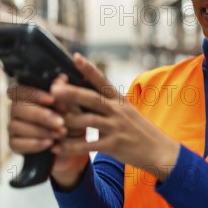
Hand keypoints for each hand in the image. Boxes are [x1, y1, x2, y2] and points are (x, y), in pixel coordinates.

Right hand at [7, 80, 88, 187]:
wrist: (70, 140)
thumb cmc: (68, 115)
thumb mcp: (69, 103)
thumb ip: (63, 91)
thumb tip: (61, 78)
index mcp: (25, 95)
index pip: (18, 90)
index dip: (33, 94)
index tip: (52, 99)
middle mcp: (15, 109)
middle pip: (17, 108)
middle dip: (41, 115)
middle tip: (61, 122)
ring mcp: (13, 126)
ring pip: (16, 126)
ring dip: (41, 131)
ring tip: (60, 134)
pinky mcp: (13, 144)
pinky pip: (16, 144)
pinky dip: (34, 144)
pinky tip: (50, 143)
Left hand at [50, 53, 180, 182]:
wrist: (159, 150)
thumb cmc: (138, 128)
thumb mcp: (126, 110)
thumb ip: (106, 101)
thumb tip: (83, 89)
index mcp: (119, 100)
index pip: (102, 80)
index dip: (88, 69)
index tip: (75, 57)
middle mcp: (117, 111)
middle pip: (91, 98)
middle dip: (71, 93)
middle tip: (54, 89)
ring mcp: (116, 128)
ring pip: (87, 121)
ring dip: (66, 122)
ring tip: (48, 122)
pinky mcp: (114, 145)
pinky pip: (88, 146)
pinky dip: (71, 147)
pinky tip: (56, 147)